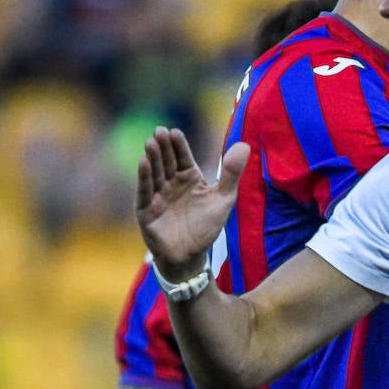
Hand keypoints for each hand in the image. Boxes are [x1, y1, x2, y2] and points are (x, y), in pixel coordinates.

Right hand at [135, 127, 248, 281]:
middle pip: (167, 161)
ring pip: (154, 173)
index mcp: (189, 178)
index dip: (178, 145)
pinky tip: (143, 163)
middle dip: (163, 147)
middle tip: (159, 131)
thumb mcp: (224, 199)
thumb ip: (232, 173)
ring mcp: (157, 196)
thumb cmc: (206, 227)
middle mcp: (171, 183)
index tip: (175, 131)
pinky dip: (144, 178)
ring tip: (150, 142)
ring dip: (152, 158)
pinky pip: (144, 191)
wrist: (191, 257)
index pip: (183, 157)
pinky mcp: (146, 210)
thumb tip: (245, 145)